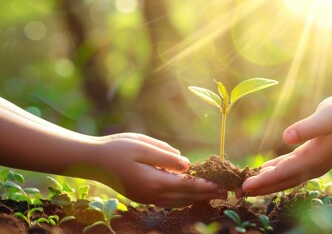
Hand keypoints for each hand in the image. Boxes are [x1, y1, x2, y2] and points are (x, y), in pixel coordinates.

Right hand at [83, 133, 224, 206]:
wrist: (92, 161)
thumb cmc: (118, 149)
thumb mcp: (144, 146)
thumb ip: (167, 157)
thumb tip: (187, 166)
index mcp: (155, 181)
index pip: (188, 185)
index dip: (206, 186)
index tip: (221, 186)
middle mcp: (152, 195)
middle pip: (185, 196)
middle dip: (205, 194)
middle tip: (223, 192)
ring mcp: (146, 198)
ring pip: (177, 201)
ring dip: (195, 198)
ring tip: (210, 194)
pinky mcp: (142, 197)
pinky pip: (168, 201)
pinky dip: (182, 198)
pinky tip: (188, 194)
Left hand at [242, 95, 331, 195]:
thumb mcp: (326, 117)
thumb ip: (307, 127)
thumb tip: (287, 137)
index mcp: (313, 160)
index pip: (283, 174)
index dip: (263, 181)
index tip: (244, 186)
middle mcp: (312, 167)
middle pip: (282, 182)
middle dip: (260, 188)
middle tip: (238, 193)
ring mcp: (313, 164)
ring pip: (285, 177)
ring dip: (266, 182)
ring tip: (247, 186)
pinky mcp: (313, 157)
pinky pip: (290, 168)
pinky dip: (276, 171)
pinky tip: (264, 170)